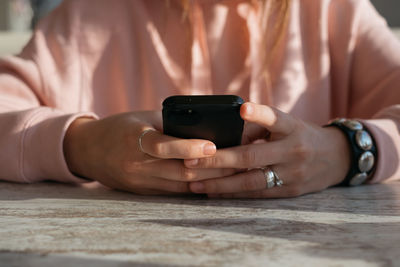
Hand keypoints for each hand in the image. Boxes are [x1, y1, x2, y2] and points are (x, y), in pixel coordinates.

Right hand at [63, 111, 234, 194]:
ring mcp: (139, 182)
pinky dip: (195, 188)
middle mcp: (136, 165)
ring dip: (208, 181)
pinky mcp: (143, 192)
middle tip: (236, 160)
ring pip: (181, 186)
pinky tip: (213, 182)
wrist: (88, 150)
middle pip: (179, 172)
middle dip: (211, 168)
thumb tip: (206, 126)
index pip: (163, 146)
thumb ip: (170, 123)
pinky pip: (174, 193)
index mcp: (134, 139)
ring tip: (232, 172)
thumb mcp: (142, 117)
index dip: (190, 147)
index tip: (213, 145)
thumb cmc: (120, 127)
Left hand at [184, 103, 350, 197]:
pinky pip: (257, 194)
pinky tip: (213, 193)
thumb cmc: (302, 135)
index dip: (259, 114)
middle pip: (252, 157)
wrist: (337, 158)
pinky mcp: (290, 192)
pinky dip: (234, 194)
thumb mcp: (288, 124)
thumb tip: (224, 136)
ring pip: (251, 181)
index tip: (242, 108)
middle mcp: (293, 150)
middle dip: (219, 160)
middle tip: (191, 160)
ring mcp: (293, 174)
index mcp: (292, 127)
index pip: (275, 118)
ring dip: (220, 184)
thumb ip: (259, 128)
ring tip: (194, 183)